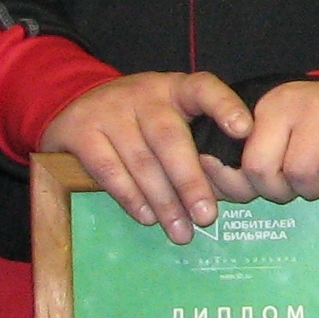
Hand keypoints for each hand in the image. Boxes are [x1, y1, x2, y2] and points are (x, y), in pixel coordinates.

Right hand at [39, 72, 251, 242]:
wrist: (74, 101)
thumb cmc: (139, 118)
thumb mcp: (169, 113)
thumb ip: (196, 139)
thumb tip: (228, 189)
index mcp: (175, 88)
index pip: (204, 87)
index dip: (225, 106)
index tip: (244, 130)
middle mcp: (144, 94)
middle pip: (170, 138)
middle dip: (190, 181)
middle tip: (207, 216)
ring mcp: (110, 110)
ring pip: (141, 160)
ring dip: (163, 201)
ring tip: (180, 231)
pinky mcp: (80, 130)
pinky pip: (109, 170)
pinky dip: (130, 197)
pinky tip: (146, 217)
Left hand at [209, 80, 318, 205]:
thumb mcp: (287, 145)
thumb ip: (258, 162)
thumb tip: (225, 194)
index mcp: (253, 110)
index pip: (222, 154)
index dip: (231, 186)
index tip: (254, 196)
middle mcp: (269, 105)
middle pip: (246, 166)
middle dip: (268, 192)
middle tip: (292, 191)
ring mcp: (296, 108)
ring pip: (268, 170)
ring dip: (293, 191)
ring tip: (313, 184)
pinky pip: (302, 170)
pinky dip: (316, 187)